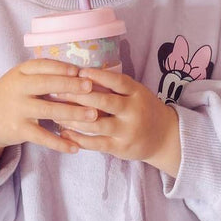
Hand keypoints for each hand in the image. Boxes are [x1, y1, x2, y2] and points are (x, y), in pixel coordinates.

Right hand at [0, 59, 95, 162]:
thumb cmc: (13, 94)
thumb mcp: (21, 78)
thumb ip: (44, 74)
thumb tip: (80, 72)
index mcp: (20, 72)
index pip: (42, 66)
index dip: (61, 68)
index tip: (80, 70)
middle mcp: (17, 88)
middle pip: (46, 85)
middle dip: (70, 85)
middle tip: (91, 87)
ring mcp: (17, 109)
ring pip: (48, 110)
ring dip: (72, 112)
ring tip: (93, 115)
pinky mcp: (18, 129)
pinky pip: (42, 136)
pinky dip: (59, 142)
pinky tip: (75, 147)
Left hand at [58, 68, 180, 176]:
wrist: (164, 137)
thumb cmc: (142, 109)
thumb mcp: (136, 93)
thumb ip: (115, 87)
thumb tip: (80, 76)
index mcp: (137, 93)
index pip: (118, 81)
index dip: (98, 76)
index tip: (78, 72)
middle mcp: (134, 111)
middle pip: (105, 102)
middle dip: (79, 96)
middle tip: (58, 91)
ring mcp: (128, 130)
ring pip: (97, 124)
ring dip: (73, 119)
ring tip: (56, 113)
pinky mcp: (121, 148)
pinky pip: (96, 143)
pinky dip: (78, 138)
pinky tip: (64, 133)